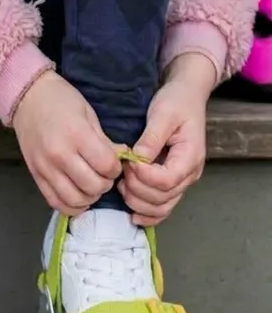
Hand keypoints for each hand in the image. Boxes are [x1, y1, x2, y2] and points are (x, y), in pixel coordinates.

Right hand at [13, 70, 121, 214]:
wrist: (27, 98)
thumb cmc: (61, 101)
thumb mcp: (89, 114)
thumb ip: (104, 141)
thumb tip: (122, 158)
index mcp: (76, 135)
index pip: (106, 166)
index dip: (116, 168)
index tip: (113, 163)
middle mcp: (59, 155)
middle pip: (93, 186)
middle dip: (105, 184)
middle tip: (104, 175)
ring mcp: (45, 168)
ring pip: (75, 199)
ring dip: (89, 197)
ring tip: (91, 186)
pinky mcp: (36, 177)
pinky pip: (55, 202)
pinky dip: (71, 206)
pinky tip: (78, 196)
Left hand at [120, 66, 212, 225]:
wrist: (187, 97)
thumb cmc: (176, 102)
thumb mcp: (163, 114)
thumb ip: (151, 139)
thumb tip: (137, 158)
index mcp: (190, 156)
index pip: (166, 180)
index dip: (143, 177)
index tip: (129, 162)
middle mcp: (189, 174)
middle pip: (162, 198)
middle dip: (136, 189)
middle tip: (123, 171)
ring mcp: (182, 181)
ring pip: (162, 207)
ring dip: (138, 202)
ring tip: (122, 185)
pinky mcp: (172, 184)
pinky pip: (162, 208)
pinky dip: (147, 214)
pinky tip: (132, 213)